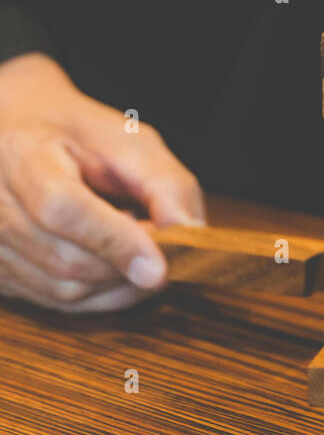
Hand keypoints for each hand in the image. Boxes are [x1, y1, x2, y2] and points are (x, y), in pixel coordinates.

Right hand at [0, 53, 203, 311]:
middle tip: (164, 254)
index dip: (115, 241)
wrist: (22, 133)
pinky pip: (52, 302)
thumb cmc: (77, 134)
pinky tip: (117, 270)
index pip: (62, 209)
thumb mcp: (127, 138)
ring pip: (61, 290)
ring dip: (114, 284)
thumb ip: (162, 181)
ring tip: (141, 254)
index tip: (160, 265)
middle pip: (65, 259)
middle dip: (124, 266)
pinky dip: (96, 295)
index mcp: (21, 154)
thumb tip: (190, 232)